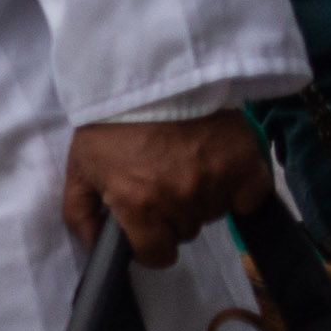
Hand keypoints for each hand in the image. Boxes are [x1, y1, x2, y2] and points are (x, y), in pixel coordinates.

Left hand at [63, 114, 271, 267]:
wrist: (152, 75)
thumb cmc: (110, 123)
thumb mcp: (80, 167)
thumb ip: (79, 214)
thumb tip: (93, 249)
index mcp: (139, 206)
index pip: (158, 255)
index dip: (150, 244)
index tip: (148, 227)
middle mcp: (180, 201)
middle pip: (186, 231)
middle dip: (173, 215)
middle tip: (163, 181)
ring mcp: (217, 184)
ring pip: (214, 213)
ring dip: (202, 198)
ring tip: (186, 165)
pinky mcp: (247, 165)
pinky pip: (250, 197)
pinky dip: (239, 189)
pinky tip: (219, 168)